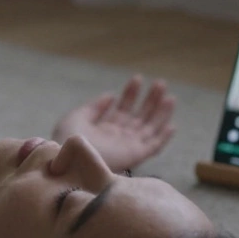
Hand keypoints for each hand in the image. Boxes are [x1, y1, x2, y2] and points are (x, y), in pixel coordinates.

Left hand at [51, 75, 175, 172]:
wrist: (67, 158)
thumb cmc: (67, 140)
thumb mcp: (77, 117)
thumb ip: (94, 107)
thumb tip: (110, 96)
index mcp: (106, 127)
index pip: (123, 108)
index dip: (131, 93)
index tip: (137, 78)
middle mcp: (119, 136)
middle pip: (140, 116)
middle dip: (151, 100)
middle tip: (161, 83)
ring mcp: (127, 146)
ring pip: (150, 128)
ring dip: (161, 113)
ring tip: (169, 96)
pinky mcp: (134, 156)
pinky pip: (153, 147)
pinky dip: (163, 138)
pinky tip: (171, 124)